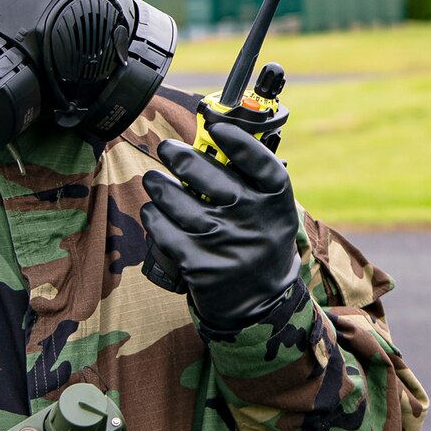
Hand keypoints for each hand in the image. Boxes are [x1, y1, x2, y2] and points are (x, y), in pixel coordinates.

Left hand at [142, 123, 302, 331]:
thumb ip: (251, 180)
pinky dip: (153, 216)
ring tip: (154, 180)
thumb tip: (213, 140)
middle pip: (209, 177)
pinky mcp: (199, 265)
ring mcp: (225, 243)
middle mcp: (253, 221)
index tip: (216, 126)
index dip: (236, 141)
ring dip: (158, 185)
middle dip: (180, 157)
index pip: (260, 162)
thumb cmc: (259, 243)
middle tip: (168, 150)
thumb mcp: (272, 212)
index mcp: (276, 203)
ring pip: (178, 201)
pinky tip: (153, 211)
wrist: (258, 303)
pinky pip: (164, 230)